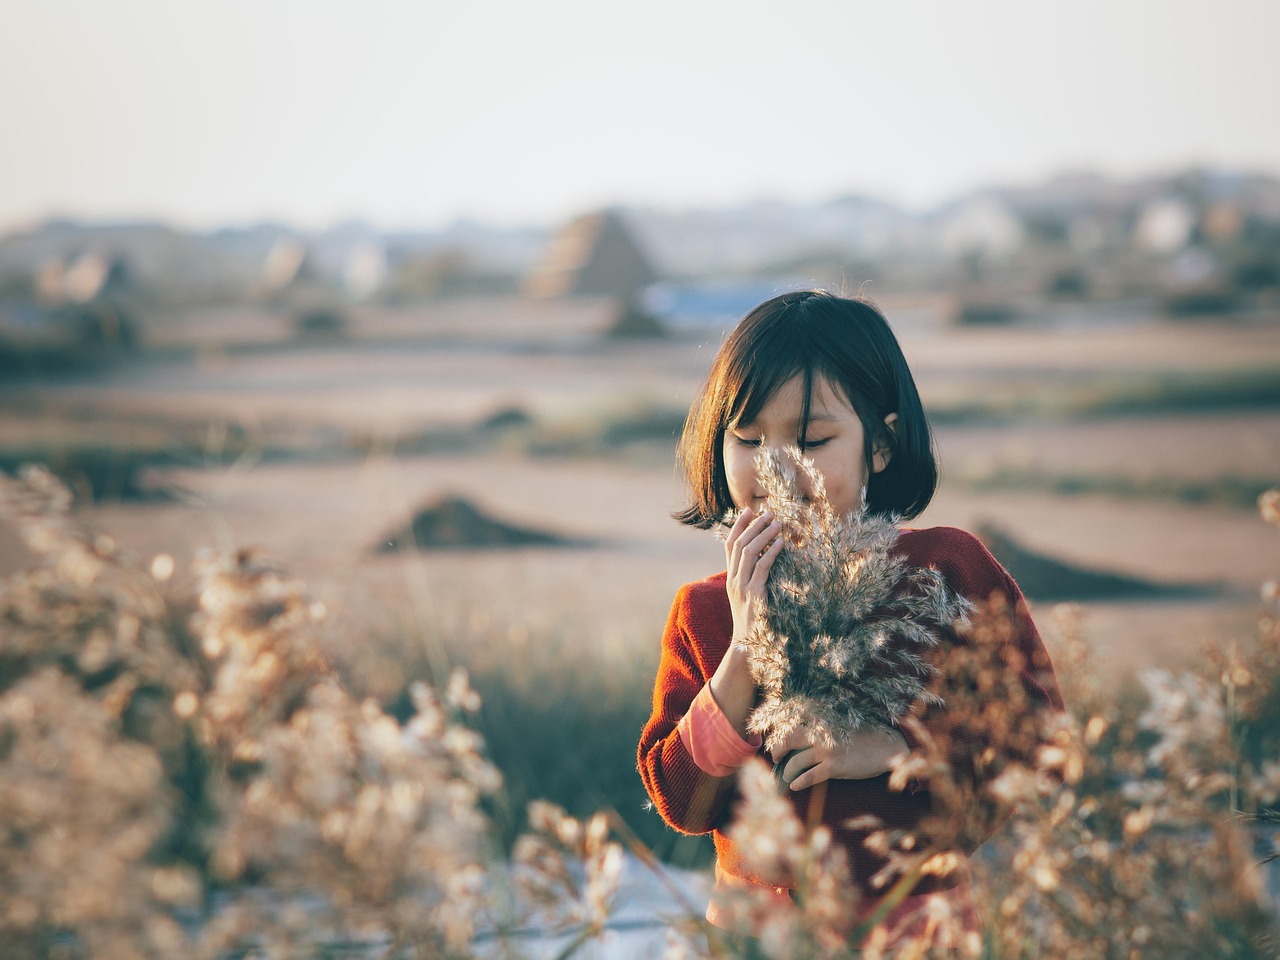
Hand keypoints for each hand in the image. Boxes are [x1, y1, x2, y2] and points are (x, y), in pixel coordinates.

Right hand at [724, 506, 782, 641]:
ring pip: (748, 552)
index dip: (738, 526)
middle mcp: (732, 580)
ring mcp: (741, 587)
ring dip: (764, 534)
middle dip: (753, 525)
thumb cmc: (753, 620)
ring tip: (778, 523)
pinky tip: (782, 543)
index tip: (748, 511)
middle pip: (738, 544)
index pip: (729, 545)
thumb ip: (751, 577)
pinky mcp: (754, 594)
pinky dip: (772, 552)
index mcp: (730, 578)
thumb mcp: (747, 596)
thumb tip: (764, 558)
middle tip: (769, 513)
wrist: (748, 644)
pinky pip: (762, 567)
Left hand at [770, 726, 908, 791]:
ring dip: (786, 771)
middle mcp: (821, 735)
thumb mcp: (841, 729)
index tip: (778, 745)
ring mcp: (827, 751)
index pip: (793, 727)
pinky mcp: (834, 767)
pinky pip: (809, 776)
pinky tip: (795, 786)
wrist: (886, 746)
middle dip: (777, 751)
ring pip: (795, 761)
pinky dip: (799, 782)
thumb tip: (804, 744)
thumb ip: (824, 733)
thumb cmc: (865, 738)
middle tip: (776, 760)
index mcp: (822, 724)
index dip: (781, 737)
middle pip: (788, 741)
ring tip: (785, 777)